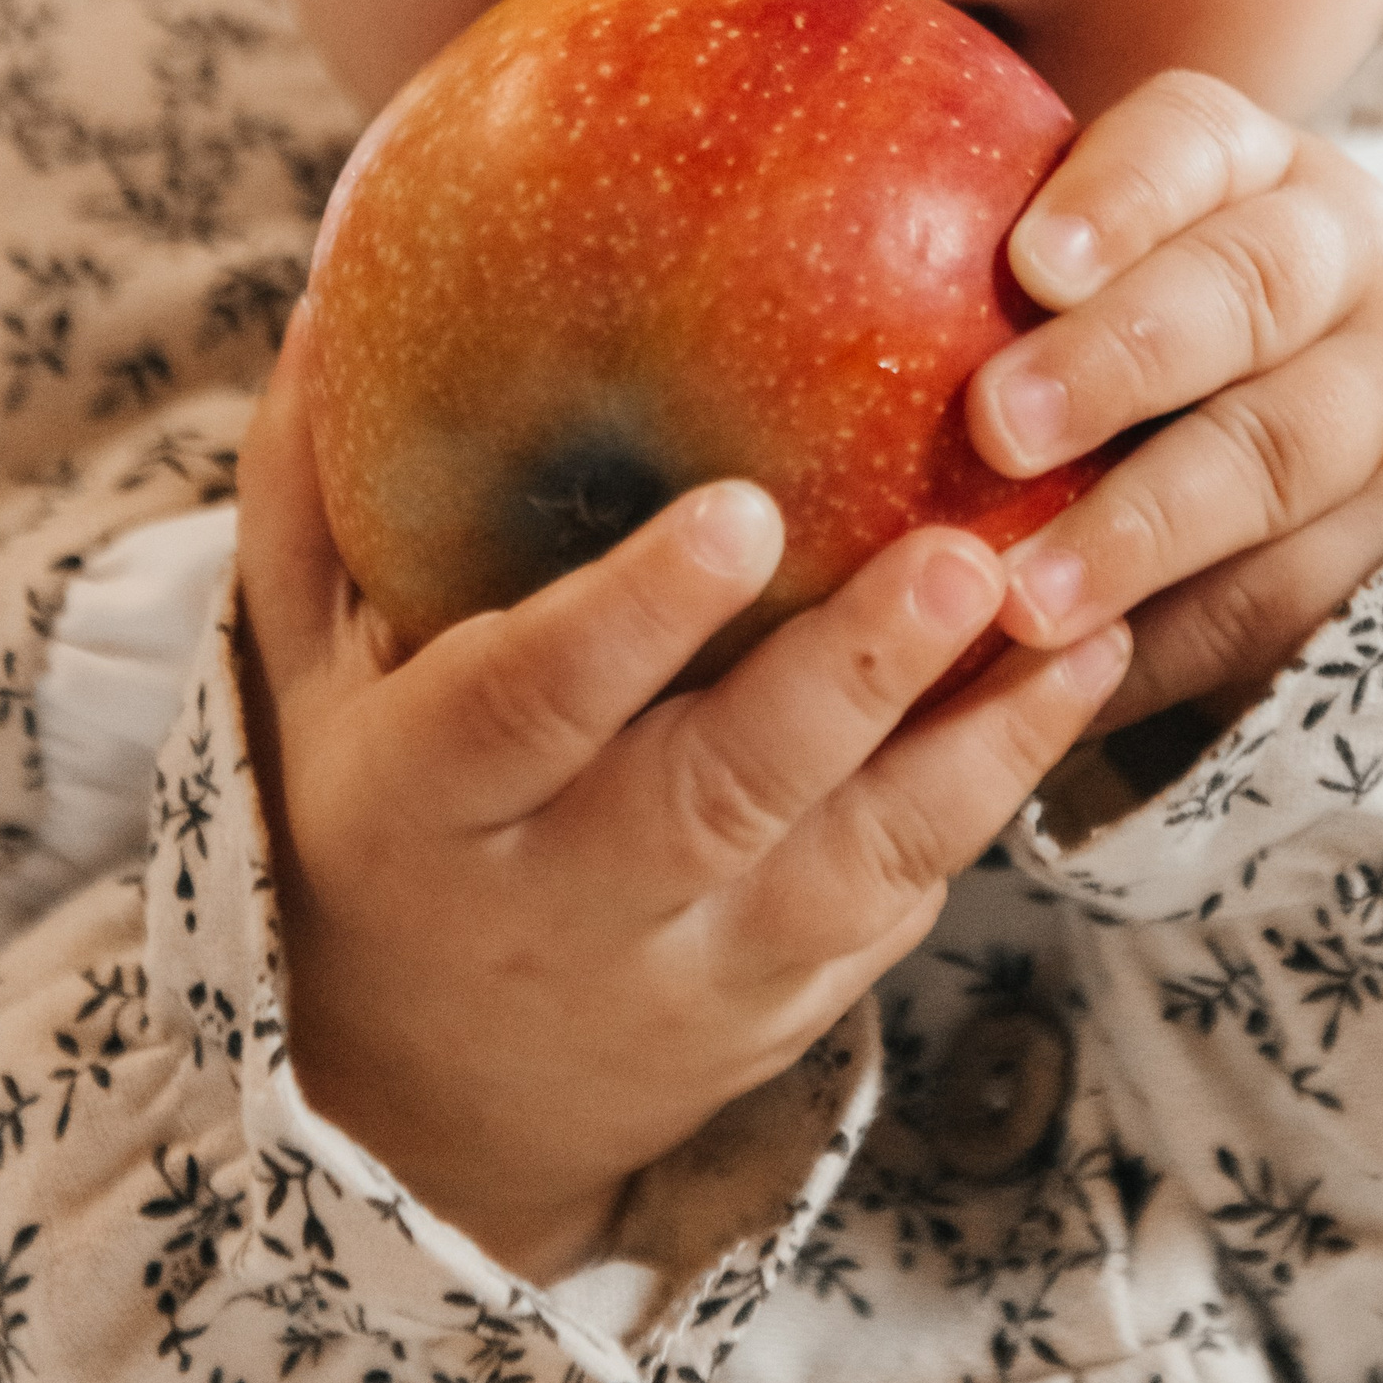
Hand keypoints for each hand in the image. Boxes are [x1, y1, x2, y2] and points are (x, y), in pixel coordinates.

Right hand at [235, 323, 1130, 1283]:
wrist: (423, 1109)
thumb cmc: (368, 819)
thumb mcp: (296, 677)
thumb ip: (310, 495)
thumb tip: (331, 272)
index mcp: (431, 803)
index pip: (528, 707)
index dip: (633, 620)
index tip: (741, 512)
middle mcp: (567, 899)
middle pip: (720, 794)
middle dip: (849, 681)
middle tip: (962, 560)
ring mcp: (696, 963)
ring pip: (853, 862)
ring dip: (979, 746)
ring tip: (1086, 619)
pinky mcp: (795, 995)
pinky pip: (909, 896)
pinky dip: (999, 790)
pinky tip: (1086, 672)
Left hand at [968, 73, 1382, 733]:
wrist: (1367, 418)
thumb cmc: (1159, 316)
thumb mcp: (1114, 254)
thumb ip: (986, 264)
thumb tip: (732, 275)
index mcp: (1246, 167)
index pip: (1193, 143)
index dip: (1119, 196)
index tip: (1031, 262)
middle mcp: (1336, 263)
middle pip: (1246, 291)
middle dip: (1122, 358)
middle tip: (998, 425)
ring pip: (1275, 453)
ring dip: (1142, 529)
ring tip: (1029, 602)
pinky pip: (1279, 594)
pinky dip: (1166, 643)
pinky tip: (1065, 682)